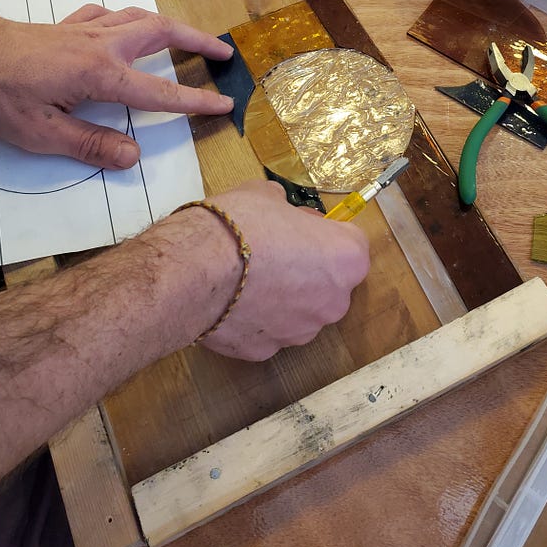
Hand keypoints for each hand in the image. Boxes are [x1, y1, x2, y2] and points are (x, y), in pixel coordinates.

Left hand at [0, 4, 233, 168]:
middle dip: (197, 40)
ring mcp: (83, 30)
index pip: (159, 93)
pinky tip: (124, 25)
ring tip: (188, 34)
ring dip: (170, 24)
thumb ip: (89, 145)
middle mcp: (100, 45)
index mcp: (100, 74)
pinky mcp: (66, 26)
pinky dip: (125, 17)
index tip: (224, 103)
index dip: (196, 101)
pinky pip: (106, 13)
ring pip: (138, 16)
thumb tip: (130, 156)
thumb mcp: (41, 133)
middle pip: (162, 32)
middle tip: (223, 51)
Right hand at [189, 180, 370, 360]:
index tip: (303, 227)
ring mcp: (300, 331)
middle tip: (274, 251)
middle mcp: (333, 301)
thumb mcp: (267, 195)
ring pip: (300, 312)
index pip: (351, 243)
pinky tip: (230, 301)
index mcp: (345, 259)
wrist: (194, 269)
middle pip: (329, 283)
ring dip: (283, 298)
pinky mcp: (267, 351)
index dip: (325, 233)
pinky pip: (268, 331)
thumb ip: (285, 209)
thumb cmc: (238, 226)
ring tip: (247, 279)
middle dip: (308, 270)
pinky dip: (255, 319)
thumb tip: (282, 213)